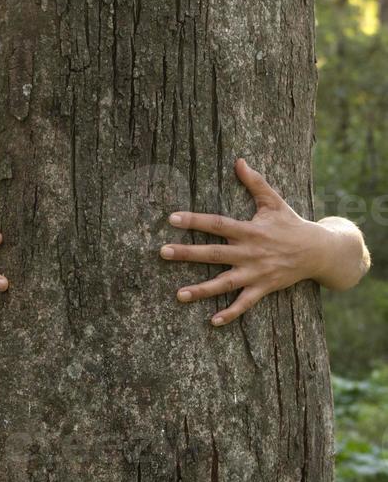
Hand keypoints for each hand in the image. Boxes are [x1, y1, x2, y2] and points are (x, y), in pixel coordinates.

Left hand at [159, 158, 327, 325]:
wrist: (319, 251)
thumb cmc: (291, 223)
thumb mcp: (274, 201)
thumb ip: (255, 182)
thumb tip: (239, 160)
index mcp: (250, 230)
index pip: (217, 224)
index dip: (195, 220)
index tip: (172, 218)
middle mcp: (250, 252)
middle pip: (214, 253)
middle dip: (188, 253)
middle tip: (163, 253)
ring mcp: (256, 273)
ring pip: (225, 283)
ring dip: (202, 290)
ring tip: (179, 295)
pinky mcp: (263, 288)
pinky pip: (245, 304)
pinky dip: (230, 313)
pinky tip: (212, 321)